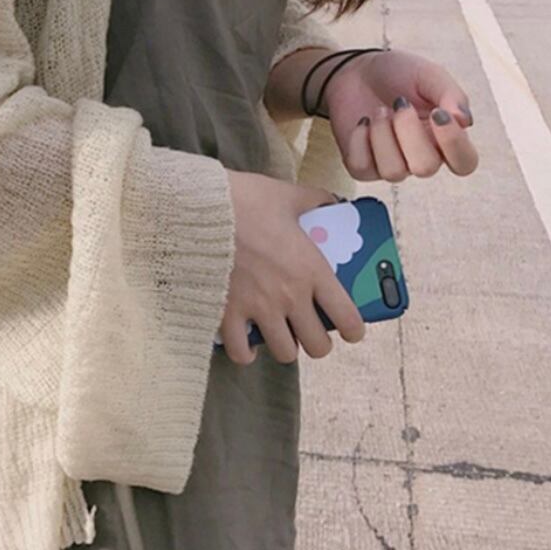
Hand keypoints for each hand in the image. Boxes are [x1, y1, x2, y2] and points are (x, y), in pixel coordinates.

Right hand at [220, 171, 366, 365]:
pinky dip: (245, 352)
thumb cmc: (244, 201)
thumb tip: (330, 201)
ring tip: (279, 334)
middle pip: (318, 346)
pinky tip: (246, 343)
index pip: (348, 318)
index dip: (354, 330)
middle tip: (308, 329)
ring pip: (285, 354)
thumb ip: (313, 201)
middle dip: (317, 342)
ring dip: (285, 346)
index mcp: (311, 269)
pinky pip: (241, 351)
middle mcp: (290, 296)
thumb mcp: (285, 195)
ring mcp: (258, 308)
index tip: (349, 329)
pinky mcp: (227, 313)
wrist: (197, 209)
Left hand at [318, 49, 479, 181]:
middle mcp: (422, 157)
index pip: (464, 163)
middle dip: (408, 132)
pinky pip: (362, 168)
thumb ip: (451, 95)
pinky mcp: (364, 166)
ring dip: (382, 134)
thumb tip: (463, 120)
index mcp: (446, 137)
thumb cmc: (398, 73)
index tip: (438, 113)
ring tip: (379, 110)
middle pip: (425, 168)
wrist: (357, 70)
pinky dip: (359, 140)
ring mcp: (392, 164)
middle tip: (399, 103)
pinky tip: (363, 122)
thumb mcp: (429, 75)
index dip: (454, 144)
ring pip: (393, 172)